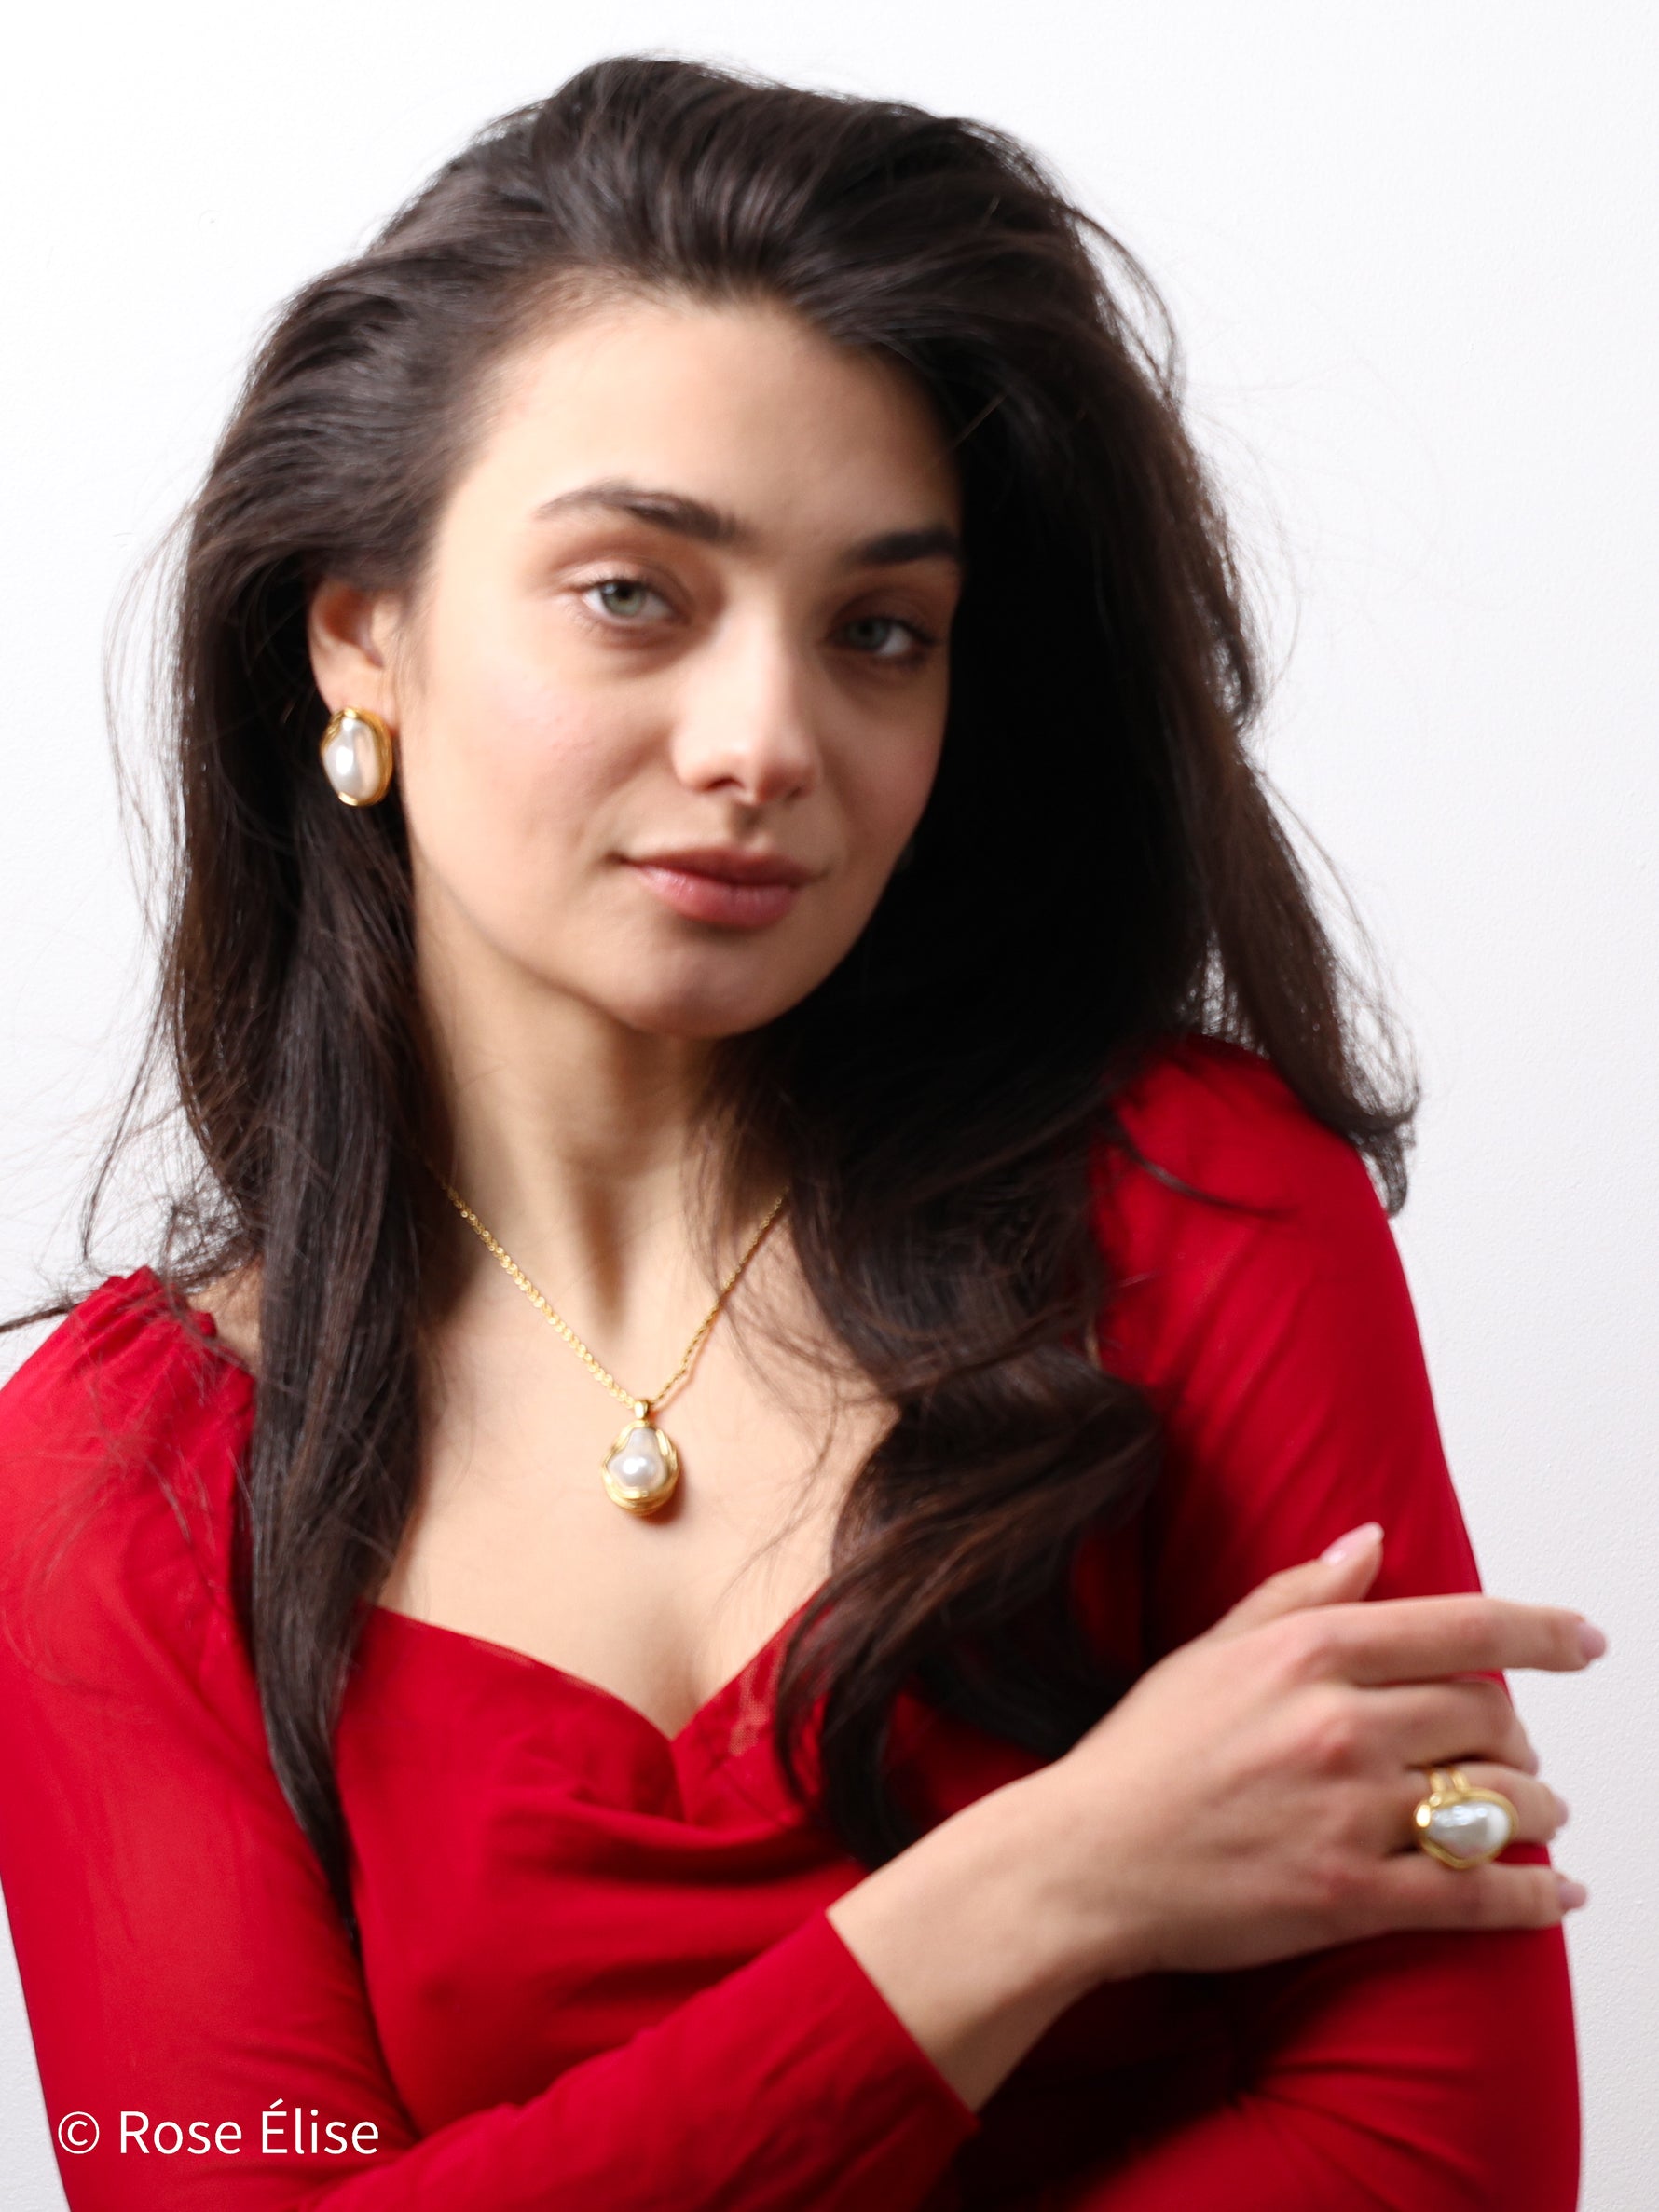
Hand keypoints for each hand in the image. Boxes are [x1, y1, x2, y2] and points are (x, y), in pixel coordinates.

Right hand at [1031, 1524, 1600, 1984]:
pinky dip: (1536, 1896)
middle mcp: (1340, 1726)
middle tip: (1512, 1746)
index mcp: (1307, 1654)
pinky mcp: (1353, 1900)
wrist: (1084, 1863)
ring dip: (1537, 1807)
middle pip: (1487, 1715)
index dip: (1541, 1631)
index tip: (1584, 1639)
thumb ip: (1298, 1594)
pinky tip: (1560, 1892)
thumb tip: (1370, 1541)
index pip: (1461, 1627)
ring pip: (1499, 1802)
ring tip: (1538, 1812)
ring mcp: (1350, 1816)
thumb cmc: (1140, 1755)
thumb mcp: (1210, 1651)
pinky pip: (1478, 1896)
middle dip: (1516, 1732)